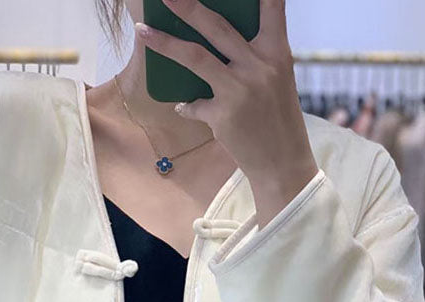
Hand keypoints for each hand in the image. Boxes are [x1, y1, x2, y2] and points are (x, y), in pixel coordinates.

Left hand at [134, 0, 318, 221]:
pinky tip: (185, 107)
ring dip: (165, 43)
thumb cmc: (277, 118)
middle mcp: (259, 66)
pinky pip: (194, 104)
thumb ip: (253, 57)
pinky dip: (188, 105)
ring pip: (195, 57)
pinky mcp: (223, 115)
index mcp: (277, 52)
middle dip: (188, 7)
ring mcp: (239, 90)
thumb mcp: (276, 79)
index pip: (272, 6)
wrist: (282, 162)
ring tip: (143, 31)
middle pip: (217, 26)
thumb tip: (213, 41)